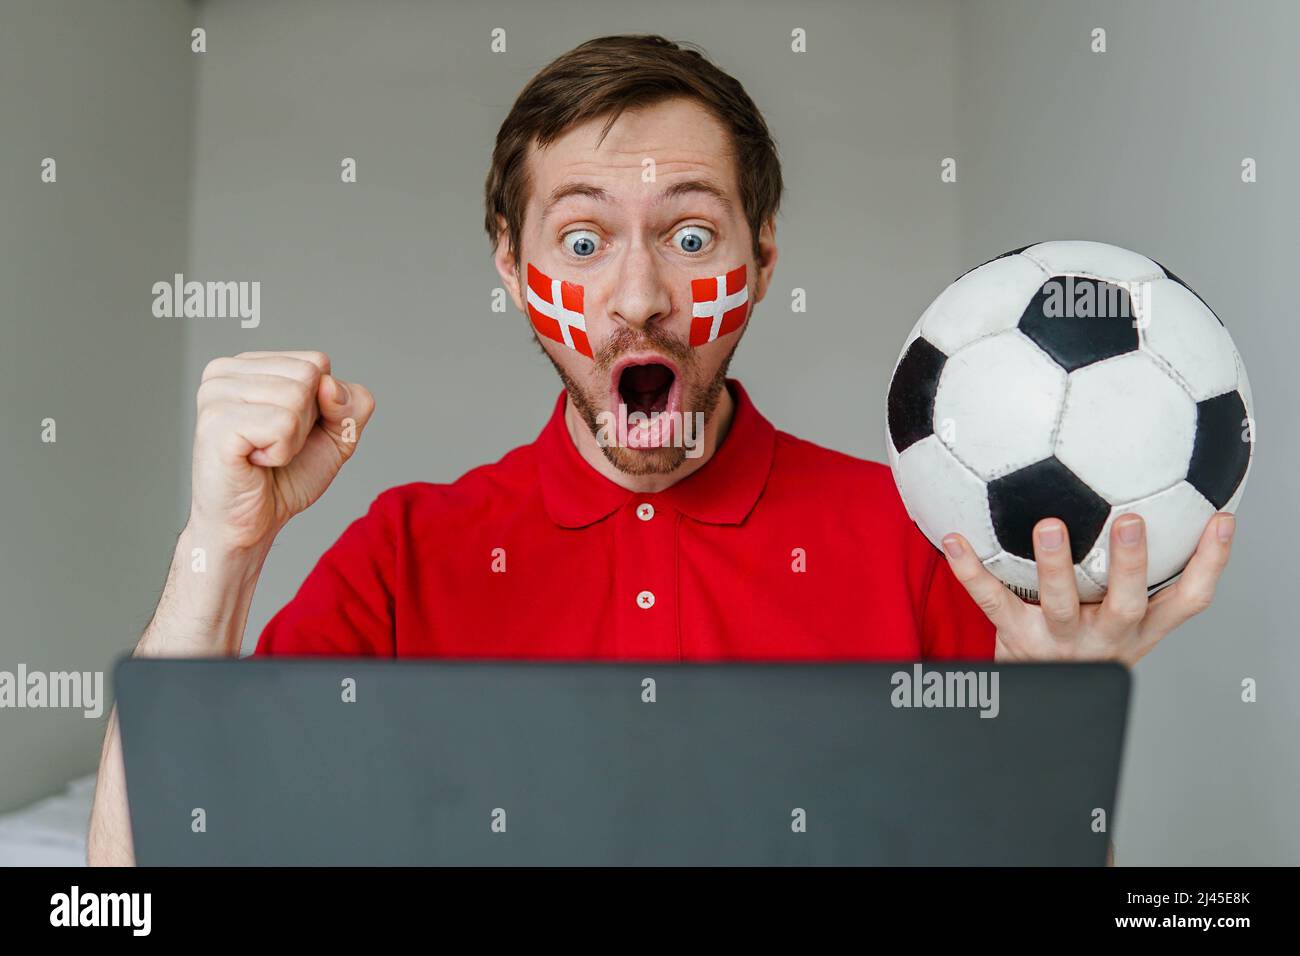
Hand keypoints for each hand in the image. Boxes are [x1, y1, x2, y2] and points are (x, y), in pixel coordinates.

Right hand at [189, 350, 375, 550]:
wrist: (251, 524)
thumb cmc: (286, 477)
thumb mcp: (337, 434)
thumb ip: (352, 403)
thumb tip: (328, 385)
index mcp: (248, 364)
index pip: (316, 361)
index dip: (321, 404)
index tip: (291, 430)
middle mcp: (224, 371)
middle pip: (309, 375)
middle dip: (308, 421)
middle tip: (275, 445)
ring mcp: (215, 394)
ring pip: (297, 398)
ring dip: (293, 439)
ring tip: (264, 454)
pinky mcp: (217, 423)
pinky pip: (283, 425)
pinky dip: (281, 453)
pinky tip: (255, 462)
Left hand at [940, 512, 1235, 664]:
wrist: (1037, 699)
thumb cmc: (1078, 644)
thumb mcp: (1118, 620)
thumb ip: (1131, 574)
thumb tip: (1150, 498)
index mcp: (1137, 628)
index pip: (1188, 600)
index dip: (1211, 563)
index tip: (1220, 519)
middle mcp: (1104, 636)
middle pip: (1126, 603)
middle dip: (1131, 563)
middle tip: (1131, 521)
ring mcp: (1059, 639)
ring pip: (1060, 603)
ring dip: (1055, 564)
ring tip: (1049, 525)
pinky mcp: (1015, 638)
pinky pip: (991, 600)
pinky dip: (970, 569)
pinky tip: (953, 539)